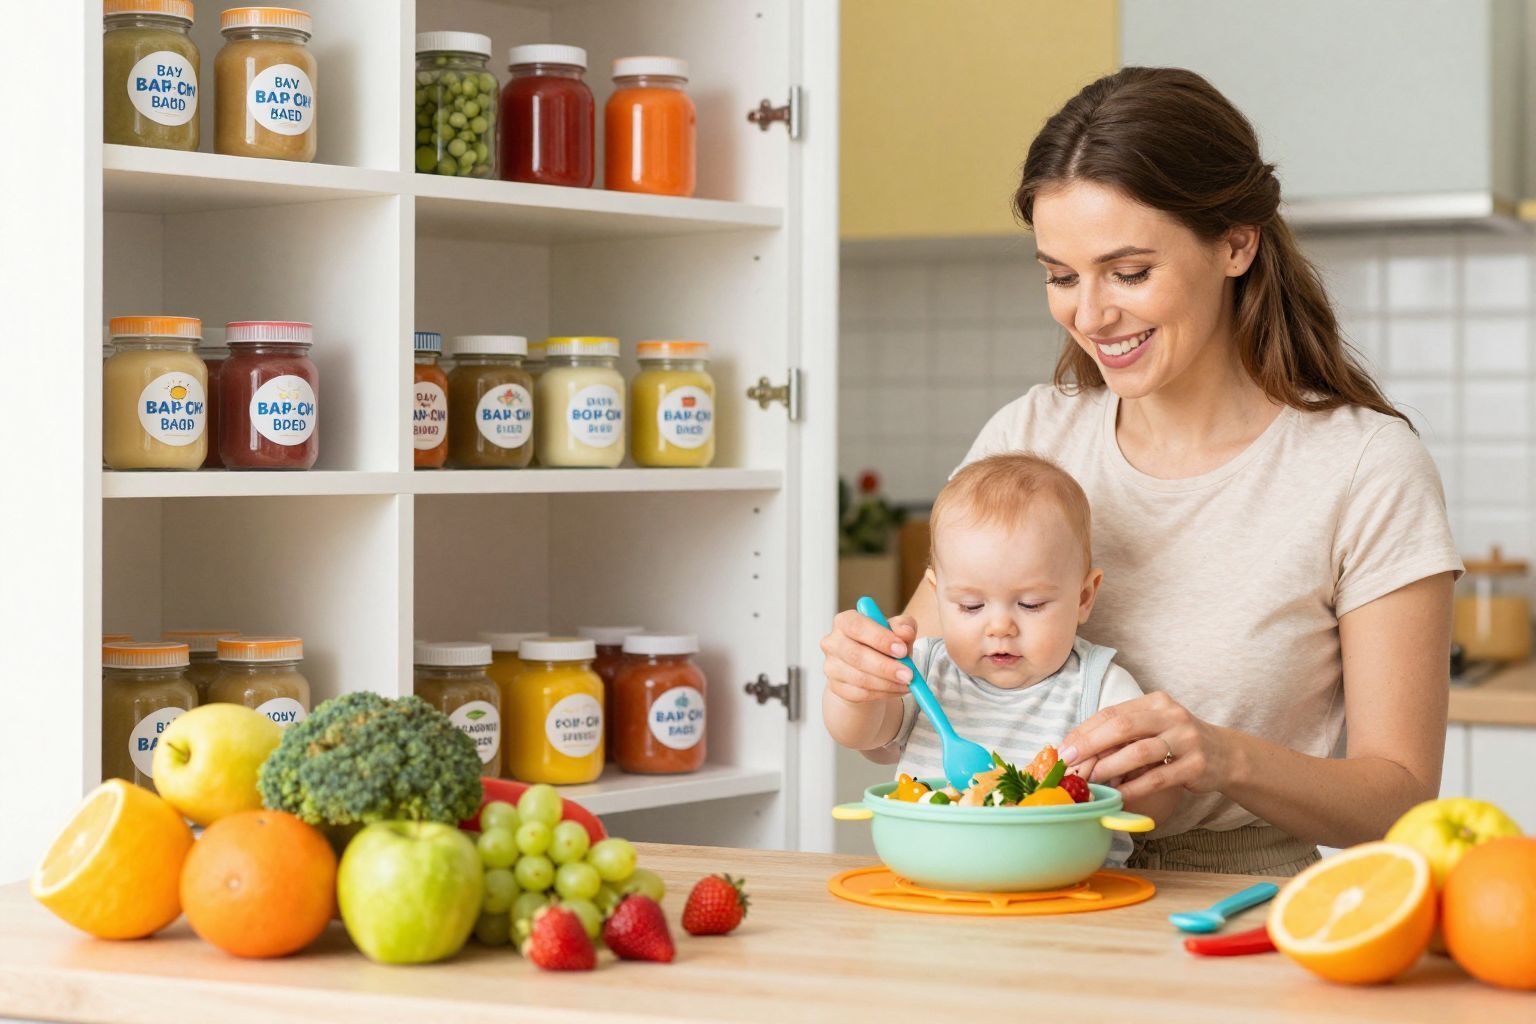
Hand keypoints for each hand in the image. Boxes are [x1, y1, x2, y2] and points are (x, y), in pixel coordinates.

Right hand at [821, 608, 916, 703]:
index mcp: (845, 621)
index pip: (857, 626)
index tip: (902, 650)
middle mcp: (833, 642)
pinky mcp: (835, 687)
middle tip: (909, 674)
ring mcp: (831, 666)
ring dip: (888, 683)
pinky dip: (883, 694)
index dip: (879, 638)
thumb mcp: (897, 632)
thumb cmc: (882, 646)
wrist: (869, 669)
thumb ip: (904, 627)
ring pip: (860, 678)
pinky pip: (860, 694)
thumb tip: (905, 631)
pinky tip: (896, 689)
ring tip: (907, 683)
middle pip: (855, 655)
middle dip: (886, 666)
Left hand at [1059, 691, 1231, 801]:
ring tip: (1090, 780)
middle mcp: (1171, 715)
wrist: (1225, 755)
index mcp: (1154, 702)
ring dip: (1110, 767)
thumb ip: (1122, 732)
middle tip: (1070, 761)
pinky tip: (1118, 796)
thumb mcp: (1152, 727)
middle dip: (1091, 744)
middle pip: (1122, 726)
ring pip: (1139, 752)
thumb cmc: (1177, 741)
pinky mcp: (1196, 765)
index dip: (1085, 731)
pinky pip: (1158, 778)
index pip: (1112, 713)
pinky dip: (1134, 788)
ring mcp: (1186, 739)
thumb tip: (1077, 747)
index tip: (1064, 748)